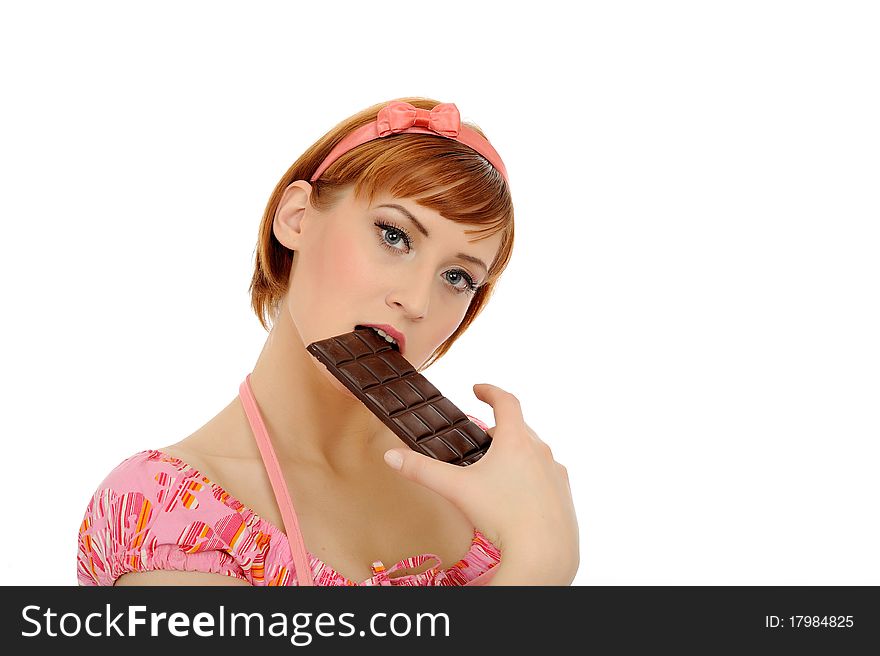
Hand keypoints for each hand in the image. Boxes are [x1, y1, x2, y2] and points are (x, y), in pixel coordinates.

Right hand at [382, 383, 579, 583]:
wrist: (544, 553)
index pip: (506, 401)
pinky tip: (520, 493)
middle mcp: (541, 451)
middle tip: (481, 437)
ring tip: (498, 468)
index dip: (490, 391)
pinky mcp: (564, 494)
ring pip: (535, 452)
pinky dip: (532, 475)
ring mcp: (555, 472)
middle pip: (520, 428)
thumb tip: (391, 456)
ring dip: (517, 452)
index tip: (478, 389)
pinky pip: (547, 475)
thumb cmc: (502, 516)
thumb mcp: (456, 490)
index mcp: (516, 441)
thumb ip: (422, 471)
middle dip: (499, 428)